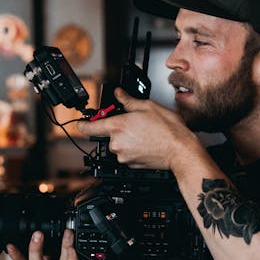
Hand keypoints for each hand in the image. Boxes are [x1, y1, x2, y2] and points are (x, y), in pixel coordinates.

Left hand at [77, 88, 197, 169]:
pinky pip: (127, 154)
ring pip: (118, 145)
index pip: (89, 127)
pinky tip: (146, 143)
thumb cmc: (168, 130)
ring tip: (144, 134)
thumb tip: (119, 94)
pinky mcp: (130, 164)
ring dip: (127, 139)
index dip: (83, 124)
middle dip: (118, 129)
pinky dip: (133, 149)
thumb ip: (128, 100)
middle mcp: (117, 143)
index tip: (81, 123)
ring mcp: (123, 155)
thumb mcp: (148, 106)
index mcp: (117, 126)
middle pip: (108, 134)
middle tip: (135, 123)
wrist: (179, 150)